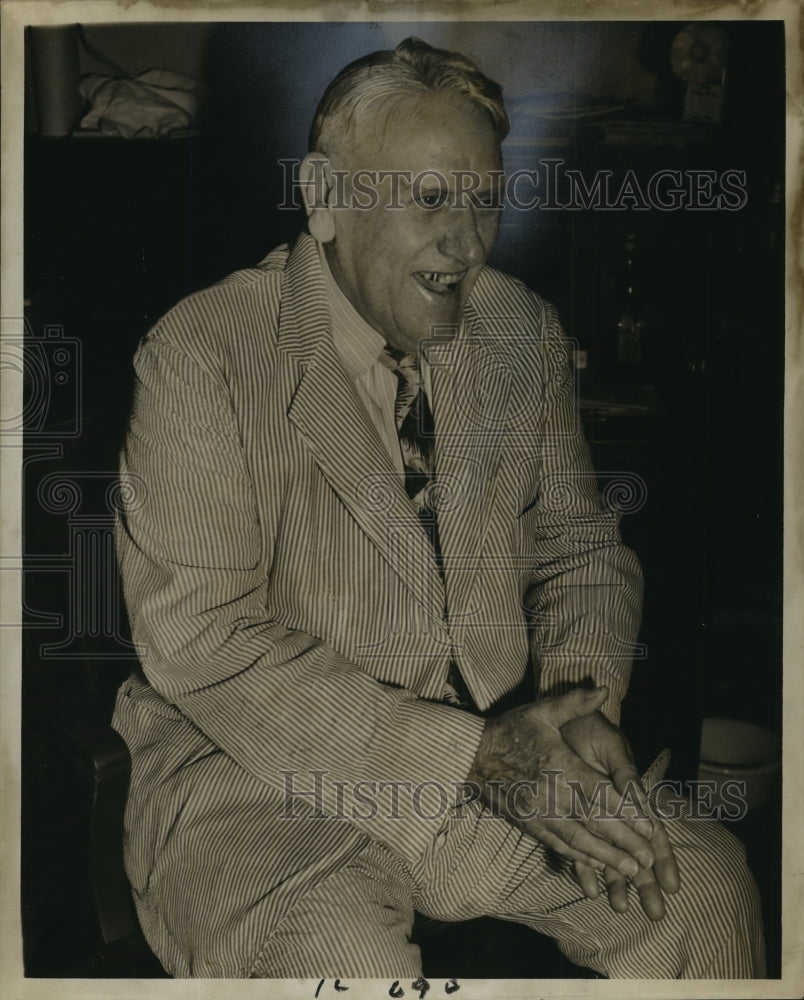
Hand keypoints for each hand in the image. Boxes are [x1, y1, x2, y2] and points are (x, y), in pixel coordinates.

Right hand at [466, 687, 654, 875]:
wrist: (472, 754)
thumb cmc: (511, 730)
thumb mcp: (542, 711)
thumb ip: (574, 703)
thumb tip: (604, 690)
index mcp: (560, 765)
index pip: (599, 793)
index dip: (626, 812)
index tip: (650, 827)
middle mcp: (551, 794)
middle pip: (594, 822)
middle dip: (624, 843)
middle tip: (649, 860)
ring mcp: (539, 813)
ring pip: (578, 840)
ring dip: (606, 857)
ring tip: (631, 871)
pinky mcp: (529, 824)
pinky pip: (558, 845)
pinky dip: (580, 858)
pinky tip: (597, 866)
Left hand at [562, 713, 680, 918]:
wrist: (562, 719)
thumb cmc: (592, 729)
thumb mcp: (611, 747)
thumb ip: (624, 773)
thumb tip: (639, 801)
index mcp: (630, 793)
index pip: (651, 830)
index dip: (662, 856)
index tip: (672, 885)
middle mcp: (615, 809)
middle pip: (634, 850)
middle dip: (644, 881)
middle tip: (657, 913)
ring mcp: (593, 814)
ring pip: (609, 853)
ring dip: (616, 880)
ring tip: (622, 909)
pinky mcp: (571, 814)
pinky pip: (578, 845)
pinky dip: (584, 867)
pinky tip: (588, 890)